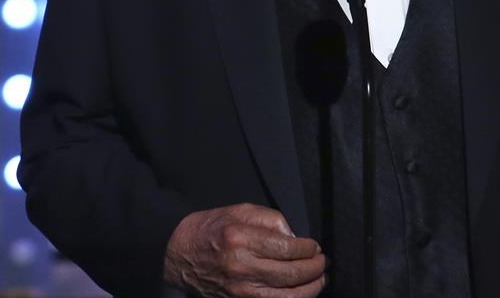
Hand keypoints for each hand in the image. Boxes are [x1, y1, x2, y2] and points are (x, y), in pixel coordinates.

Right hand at [163, 203, 326, 296]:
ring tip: (319, 280)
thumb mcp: (239, 210)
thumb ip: (270, 220)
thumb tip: (295, 238)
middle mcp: (241, 268)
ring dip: (309, 290)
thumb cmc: (209, 228)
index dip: (308, 249)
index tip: (315, 246)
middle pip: (290, 275)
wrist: (177, 253)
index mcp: (241, 240)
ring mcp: (238, 291)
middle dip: (314, 270)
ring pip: (285, 297)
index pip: (287, 249)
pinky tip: (300, 294)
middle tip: (322, 262)